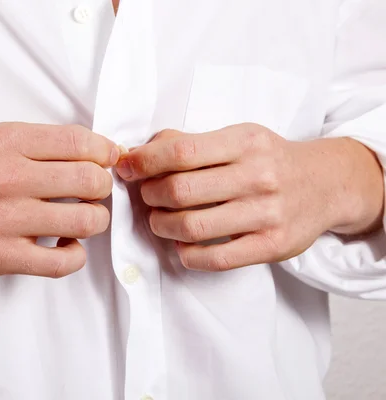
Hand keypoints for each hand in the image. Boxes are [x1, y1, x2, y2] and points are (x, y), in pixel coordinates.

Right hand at [0, 122, 119, 277]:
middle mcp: (7, 177)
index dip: (105, 152)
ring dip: (96, 221)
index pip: (80, 141)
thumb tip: (102, 151)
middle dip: (103, 188)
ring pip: (85, 221)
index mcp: (8, 142)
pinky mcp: (0, 256)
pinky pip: (62, 262)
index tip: (107, 162)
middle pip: (91, 180)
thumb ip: (42, 143)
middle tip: (95, 193)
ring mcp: (5, 219)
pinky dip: (77, 255)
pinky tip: (67, 246)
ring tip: (83, 220)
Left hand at [115, 123, 383, 271]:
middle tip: (148, 196)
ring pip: (192, 226)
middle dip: (150, 195)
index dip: (144, 162)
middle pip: (180, 191)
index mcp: (245, 143)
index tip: (127, 168)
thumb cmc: (269, 160)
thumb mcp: (237, 137)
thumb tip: (137, 153)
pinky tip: (182, 244)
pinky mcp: (272, 246)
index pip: (181, 152)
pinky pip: (215, 259)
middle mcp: (259, 176)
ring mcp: (267, 214)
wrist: (325, 184)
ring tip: (161, 220)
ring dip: (162, 226)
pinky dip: (187, 254)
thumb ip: (190, 142)